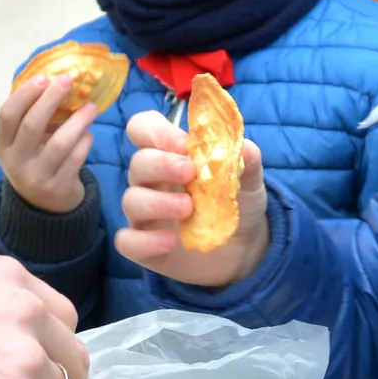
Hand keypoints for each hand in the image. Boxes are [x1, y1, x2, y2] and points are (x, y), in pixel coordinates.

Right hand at [0, 75, 99, 215]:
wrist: (44, 207)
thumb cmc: (36, 161)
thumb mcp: (24, 144)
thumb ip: (33, 116)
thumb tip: (57, 80)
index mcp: (3, 145)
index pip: (7, 115)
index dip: (25, 94)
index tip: (43, 77)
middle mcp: (16, 162)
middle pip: (31, 125)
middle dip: (51, 99)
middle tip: (68, 80)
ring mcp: (37, 177)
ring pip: (59, 143)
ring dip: (78, 120)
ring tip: (91, 107)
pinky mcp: (59, 188)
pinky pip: (76, 158)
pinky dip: (85, 142)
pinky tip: (89, 133)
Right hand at [113, 109, 269, 290]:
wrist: (246, 249)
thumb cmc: (239, 204)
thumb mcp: (250, 181)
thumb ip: (248, 161)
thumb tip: (245, 147)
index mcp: (172, 155)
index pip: (144, 129)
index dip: (155, 131)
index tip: (182, 143)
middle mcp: (153, 182)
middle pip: (138, 163)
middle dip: (160, 163)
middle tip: (189, 172)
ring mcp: (146, 215)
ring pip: (131, 200)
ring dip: (157, 202)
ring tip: (188, 209)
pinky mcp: (145, 246)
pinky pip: (127, 242)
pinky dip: (145, 241)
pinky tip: (170, 242)